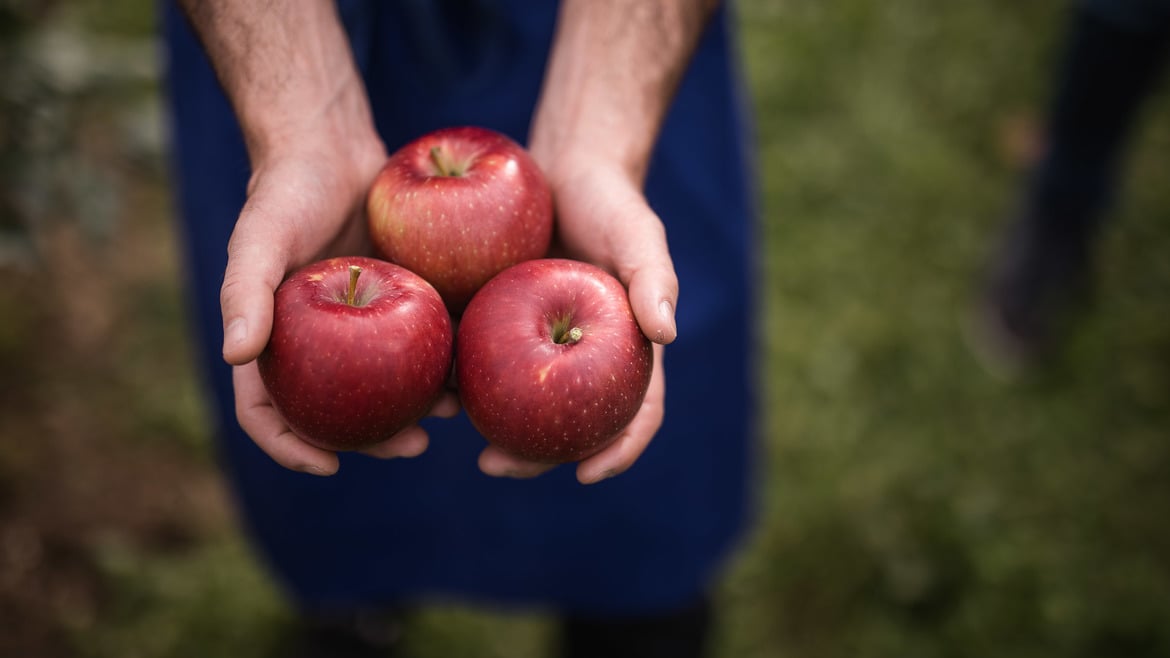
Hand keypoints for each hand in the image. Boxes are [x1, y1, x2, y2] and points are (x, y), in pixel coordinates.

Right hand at [220, 122, 457, 475]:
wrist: (334, 145)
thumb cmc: (286, 188)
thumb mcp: (260, 236)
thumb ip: (244, 292)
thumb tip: (235, 357)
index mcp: (274, 341)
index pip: (268, 411)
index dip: (291, 447)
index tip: (329, 467)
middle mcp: (316, 344)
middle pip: (339, 411)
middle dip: (374, 439)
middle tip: (414, 447)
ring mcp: (360, 328)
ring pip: (387, 385)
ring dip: (418, 407)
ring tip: (455, 411)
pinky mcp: (400, 301)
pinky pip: (420, 342)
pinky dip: (443, 361)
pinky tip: (474, 369)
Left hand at [477, 154, 678, 483]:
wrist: (560, 166)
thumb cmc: (610, 200)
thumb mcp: (638, 233)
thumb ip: (654, 278)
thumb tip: (667, 334)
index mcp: (624, 354)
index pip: (634, 414)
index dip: (616, 450)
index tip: (586, 475)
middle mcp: (580, 361)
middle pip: (563, 426)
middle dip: (532, 457)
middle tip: (494, 465)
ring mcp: (535, 346)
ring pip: (514, 404)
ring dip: (484, 424)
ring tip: (450, 426)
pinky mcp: (495, 323)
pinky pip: (477, 359)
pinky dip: (457, 376)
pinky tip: (428, 380)